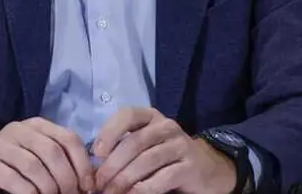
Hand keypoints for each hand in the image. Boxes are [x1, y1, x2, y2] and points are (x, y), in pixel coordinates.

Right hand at [0, 117, 94, 193]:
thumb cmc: (18, 162)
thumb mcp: (42, 155)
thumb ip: (63, 159)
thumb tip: (90, 181)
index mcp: (37, 125)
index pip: (68, 138)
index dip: (83, 163)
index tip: (88, 186)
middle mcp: (18, 130)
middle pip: (52, 152)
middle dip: (67, 179)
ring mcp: (0, 146)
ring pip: (34, 166)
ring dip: (49, 188)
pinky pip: (15, 180)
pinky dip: (31, 193)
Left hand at [92, 107, 236, 193]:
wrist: (207, 170)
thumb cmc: (166, 158)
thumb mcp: (144, 147)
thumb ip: (123, 149)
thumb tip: (94, 166)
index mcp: (151, 117)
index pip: (127, 115)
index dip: (109, 132)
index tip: (96, 153)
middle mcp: (167, 126)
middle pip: (134, 142)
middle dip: (113, 165)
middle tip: (99, 183)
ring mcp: (181, 145)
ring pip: (147, 160)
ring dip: (125, 179)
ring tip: (112, 192)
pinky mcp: (191, 167)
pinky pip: (164, 177)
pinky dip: (145, 187)